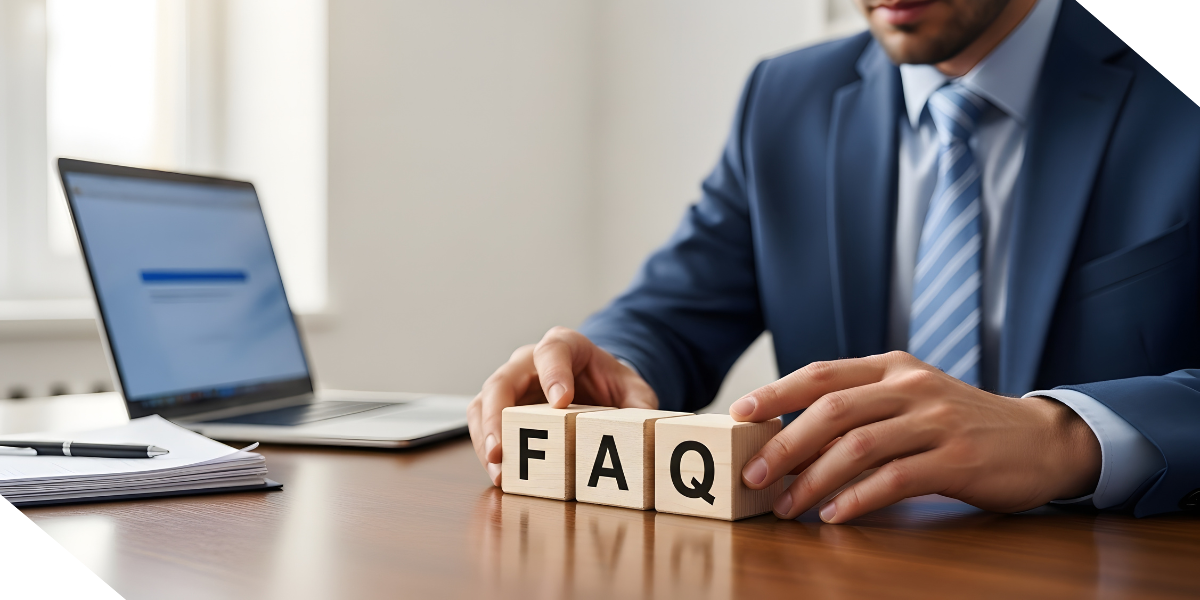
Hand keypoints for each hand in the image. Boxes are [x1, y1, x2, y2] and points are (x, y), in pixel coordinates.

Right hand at [467, 327, 657, 485]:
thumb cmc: (609, 384)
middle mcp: (529, 362)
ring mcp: (512, 385)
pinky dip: (487, 449)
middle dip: (500, 415)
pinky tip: (499, 473)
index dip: (554, 374)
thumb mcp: (633, 390)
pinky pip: (483, 424)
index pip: (553, 351)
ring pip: (484, 403)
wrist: (597, 388)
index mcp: (566, 346)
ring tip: (498, 469)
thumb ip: (639, 406)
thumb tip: (643, 430)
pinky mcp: (502, 409)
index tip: (560, 401)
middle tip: (502, 447)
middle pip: (503, 380)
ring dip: (487, 437)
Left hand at [732, 351, 1100, 522]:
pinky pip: (895, 479)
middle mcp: (910, 386)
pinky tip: (834, 515)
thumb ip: (861, 407)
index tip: (738, 416)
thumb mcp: (911, 399)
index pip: (821, 375)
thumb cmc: (959, 424)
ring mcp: (936, 421)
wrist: (1040, 440)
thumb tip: (790, 439)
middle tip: (753, 476)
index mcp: (891, 367)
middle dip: (784, 445)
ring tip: (786, 506)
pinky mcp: (958, 459)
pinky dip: (858, 498)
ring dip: (813, 479)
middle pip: (832, 411)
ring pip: (858, 446)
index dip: (776, 394)